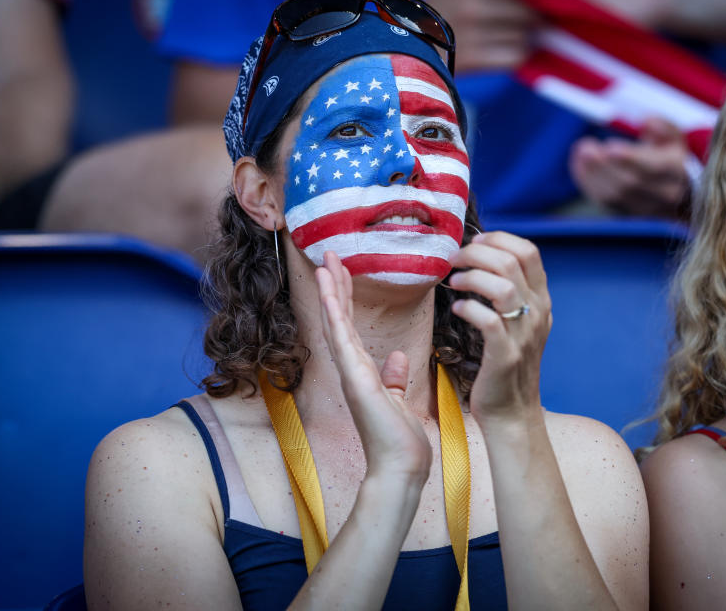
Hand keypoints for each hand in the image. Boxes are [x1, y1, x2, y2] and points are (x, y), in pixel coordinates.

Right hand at [316, 251, 432, 482]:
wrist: (400, 468)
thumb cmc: (399, 440)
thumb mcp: (398, 400)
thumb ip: (393, 378)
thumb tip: (395, 357)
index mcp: (363, 372)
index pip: (351, 327)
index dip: (346, 298)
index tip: (343, 271)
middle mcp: (352, 369)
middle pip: (340, 319)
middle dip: (335, 287)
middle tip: (328, 256)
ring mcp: (350, 373)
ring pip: (336, 324)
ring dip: (330, 292)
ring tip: (324, 263)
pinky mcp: (355, 379)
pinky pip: (341, 339)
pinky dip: (334, 313)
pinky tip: (330, 290)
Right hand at [423, 0, 538, 72]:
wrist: (400, 49)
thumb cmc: (430, 18)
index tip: (536, 4)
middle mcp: (472, 4)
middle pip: (524, 11)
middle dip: (533, 19)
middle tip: (535, 25)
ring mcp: (473, 32)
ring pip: (522, 35)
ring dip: (525, 40)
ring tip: (521, 40)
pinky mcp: (473, 59)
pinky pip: (514, 56)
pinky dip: (518, 56)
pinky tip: (514, 54)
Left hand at [446, 232, 551, 428]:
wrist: (512, 412)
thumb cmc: (505, 365)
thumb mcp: (518, 323)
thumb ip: (511, 293)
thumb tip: (483, 257)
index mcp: (541, 301)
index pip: (529, 251)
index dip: (499, 239)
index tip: (473, 242)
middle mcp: (537, 314)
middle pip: (512, 262)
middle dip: (477, 253)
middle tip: (453, 260)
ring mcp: (523, 335)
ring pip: (503, 287)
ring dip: (471, 277)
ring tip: (452, 283)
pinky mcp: (506, 355)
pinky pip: (489, 321)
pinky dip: (469, 308)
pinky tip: (458, 308)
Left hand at [569, 118, 691, 218]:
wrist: (678, 196)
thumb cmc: (670, 159)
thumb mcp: (674, 138)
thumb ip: (663, 127)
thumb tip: (647, 121)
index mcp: (676, 171)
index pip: (654, 168)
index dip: (631, 159)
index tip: (610, 147)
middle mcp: (664, 195)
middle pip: (630, 184)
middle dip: (604, 165)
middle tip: (585, 147)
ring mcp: (644, 210)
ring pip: (614, 196)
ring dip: (592, 174)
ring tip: (580, 153)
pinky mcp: (627, 215)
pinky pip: (605, 202)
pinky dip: (589, 184)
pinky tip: (578, 166)